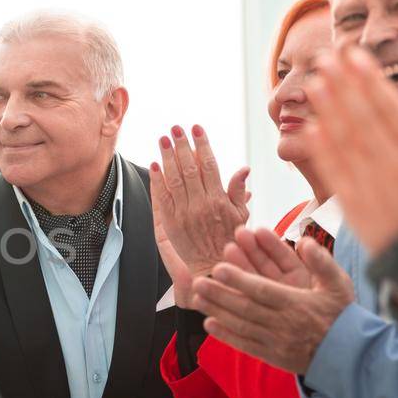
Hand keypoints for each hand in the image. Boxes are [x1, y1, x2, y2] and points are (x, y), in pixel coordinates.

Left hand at [150, 125, 250, 297]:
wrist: (213, 268)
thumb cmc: (230, 242)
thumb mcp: (241, 216)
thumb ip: (238, 192)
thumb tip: (243, 168)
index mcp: (219, 200)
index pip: (209, 164)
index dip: (202, 144)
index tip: (196, 129)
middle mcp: (200, 204)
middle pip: (189, 168)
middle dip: (181, 145)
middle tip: (175, 128)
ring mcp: (183, 214)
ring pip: (174, 179)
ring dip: (167, 157)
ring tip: (163, 139)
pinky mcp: (170, 224)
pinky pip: (161, 198)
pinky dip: (157, 180)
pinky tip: (154, 165)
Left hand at [192, 229, 353, 373]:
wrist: (352, 357)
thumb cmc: (343, 316)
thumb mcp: (339, 285)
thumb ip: (322, 262)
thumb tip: (304, 240)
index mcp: (297, 303)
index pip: (262, 289)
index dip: (238, 279)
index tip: (218, 268)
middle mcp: (284, 324)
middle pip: (245, 307)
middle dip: (219, 294)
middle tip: (197, 282)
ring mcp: (277, 342)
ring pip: (241, 325)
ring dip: (217, 311)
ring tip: (196, 299)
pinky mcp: (273, 356)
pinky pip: (246, 345)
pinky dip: (226, 336)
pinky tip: (209, 324)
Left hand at [306, 46, 397, 256]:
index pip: (390, 107)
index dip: (369, 80)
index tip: (353, 55)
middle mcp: (395, 166)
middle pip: (362, 118)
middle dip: (342, 86)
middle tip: (323, 58)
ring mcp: (373, 188)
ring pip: (345, 142)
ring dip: (327, 110)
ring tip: (313, 83)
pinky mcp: (357, 210)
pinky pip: (335, 174)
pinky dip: (322, 150)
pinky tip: (310, 128)